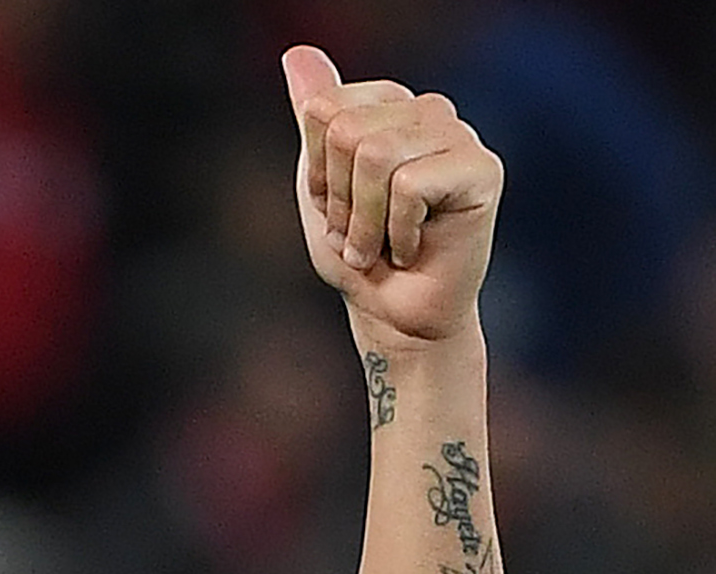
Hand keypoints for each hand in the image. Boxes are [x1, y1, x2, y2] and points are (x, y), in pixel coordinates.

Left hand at [283, 44, 502, 347]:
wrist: (394, 315)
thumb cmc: (358, 253)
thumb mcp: (319, 183)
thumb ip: (314, 119)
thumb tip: (296, 52)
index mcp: (389, 106)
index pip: (324, 110)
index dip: (319, 172)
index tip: (338, 208)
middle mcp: (429, 110)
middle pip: (347, 130)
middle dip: (341, 198)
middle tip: (361, 234)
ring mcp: (460, 136)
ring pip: (375, 155)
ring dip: (364, 220)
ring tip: (381, 245)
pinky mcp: (483, 170)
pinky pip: (409, 186)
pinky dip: (396, 232)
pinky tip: (412, 249)